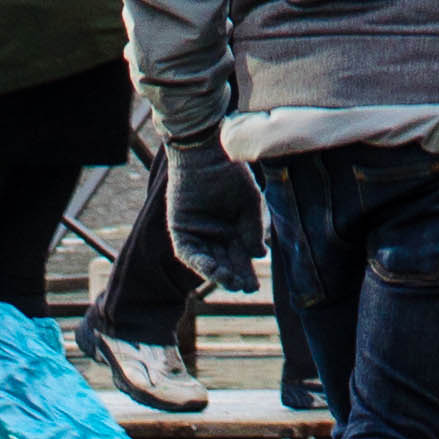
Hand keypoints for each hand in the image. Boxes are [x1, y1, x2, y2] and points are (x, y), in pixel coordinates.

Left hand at [168, 140, 263, 296]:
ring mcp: (195, 233)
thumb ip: (253, 230)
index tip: (254, 286)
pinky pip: (188, 252)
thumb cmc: (230, 172)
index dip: (245, 273)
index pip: (239, 258)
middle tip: (244, 287)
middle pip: (224, 263)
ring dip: (218, 273)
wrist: (207, 151)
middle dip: (234, 276)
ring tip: (231, 281)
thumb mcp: (249, 203)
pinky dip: (199, 262)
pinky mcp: (179, 229)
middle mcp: (214, 234)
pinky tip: (213, 269)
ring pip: (206, 262)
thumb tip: (259, 255)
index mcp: (232, 230)